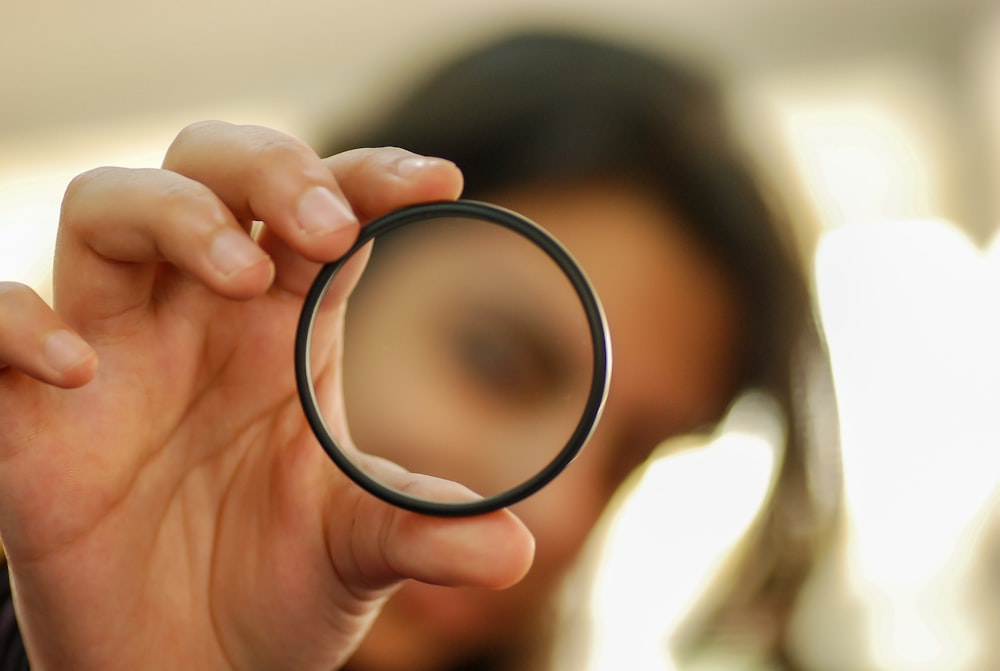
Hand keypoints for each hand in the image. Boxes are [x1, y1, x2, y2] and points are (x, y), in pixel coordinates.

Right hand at [0, 121, 533, 669]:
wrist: (188, 665)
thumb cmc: (278, 584)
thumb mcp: (361, 550)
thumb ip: (427, 533)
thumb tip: (519, 549)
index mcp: (289, 324)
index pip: (326, 208)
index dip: (372, 178)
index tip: (439, 183)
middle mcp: (202, 315)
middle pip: (212, 167)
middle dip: (268, 169)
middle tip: (324, 226)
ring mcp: (116, 349)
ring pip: (110, 208)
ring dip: (171, 216)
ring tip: (240, 278)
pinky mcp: (31, 410)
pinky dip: (19, 324)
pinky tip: (81, 369)